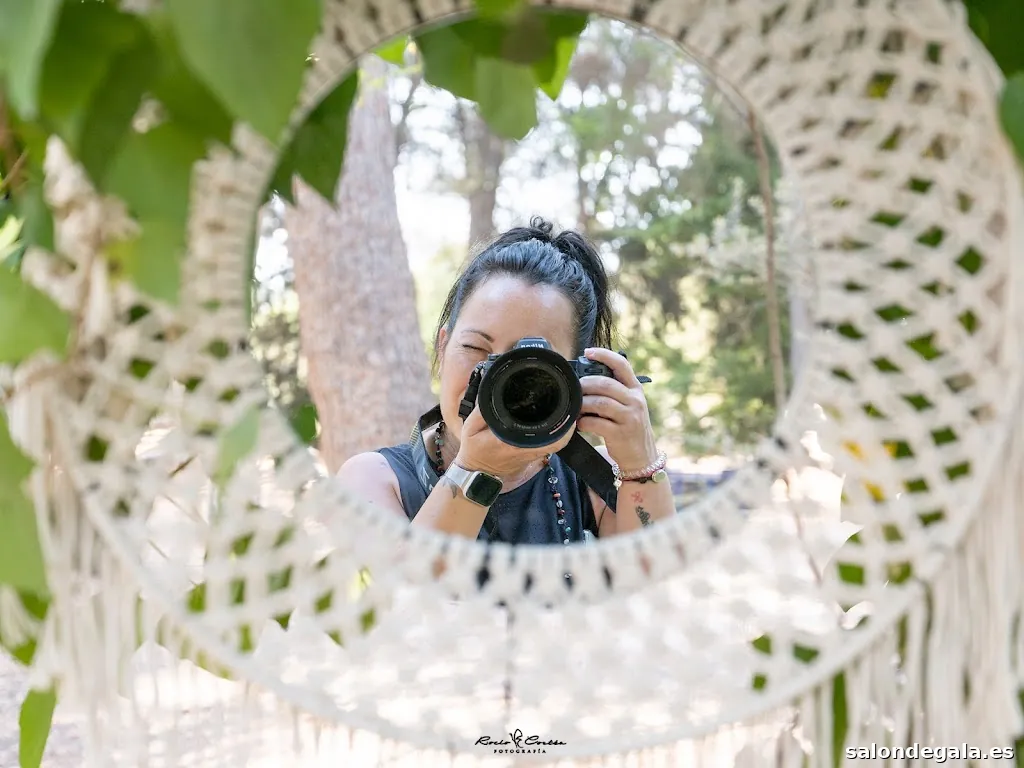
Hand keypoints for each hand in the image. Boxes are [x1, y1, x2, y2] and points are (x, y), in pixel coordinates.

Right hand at [454, 403, 575, 480]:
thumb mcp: (470, 429)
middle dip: (567, 421)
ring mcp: (533, 454)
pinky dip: (557, 432)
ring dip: (564, 427)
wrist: (478, 473)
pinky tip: (556, 419)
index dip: (561, 426)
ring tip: (566, 408)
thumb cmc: (475, 450)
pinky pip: (551, 444)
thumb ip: (481, 411)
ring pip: (557, 442)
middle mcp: (528, 450)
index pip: (547, 438)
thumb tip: (492, 392)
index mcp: (514, 444)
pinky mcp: (533, 454)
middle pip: (559, 439)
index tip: (567, 410)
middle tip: (570, 403)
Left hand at [576, 347, 658, 470]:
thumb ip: (614, 392)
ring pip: (599, 402)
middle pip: (605, 383)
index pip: (622, 364)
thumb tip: (586, 379)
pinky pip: (596, 423)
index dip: (604, 355)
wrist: (642, 457)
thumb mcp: (629, 406)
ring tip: (575, 407)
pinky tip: (581, 424)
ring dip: (582, 404)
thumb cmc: (629, 428)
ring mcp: (629, 417)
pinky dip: (584, 422)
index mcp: (636, 390)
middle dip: (585, 384)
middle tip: (574, 388)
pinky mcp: (621, 433)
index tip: (588, 352)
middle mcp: (635, 401)